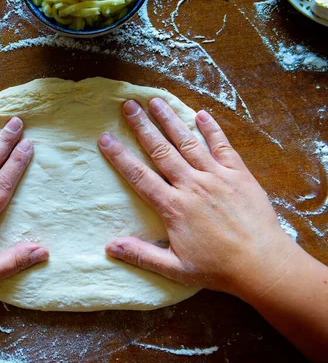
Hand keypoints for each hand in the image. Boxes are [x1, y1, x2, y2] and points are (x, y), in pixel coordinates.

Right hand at [98, 98, 300, 298]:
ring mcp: (217, 177)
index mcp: (174, 207)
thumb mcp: (174, 268)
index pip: (139, 176)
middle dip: (142, 126)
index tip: (105, 138)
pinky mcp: (239, 175)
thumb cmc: (217, 268)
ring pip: (188, 142)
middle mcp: (192, 185)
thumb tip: (110, 247)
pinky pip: (223, 146)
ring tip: (156, 101)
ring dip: (171, 120)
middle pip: (161, 150)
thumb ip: (141, 255)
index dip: (120, 156)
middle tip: (129, 105)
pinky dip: (212, 129)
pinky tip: (201, 114)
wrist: (263, 264)